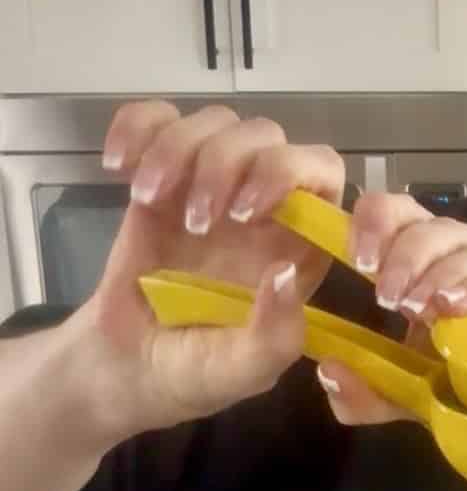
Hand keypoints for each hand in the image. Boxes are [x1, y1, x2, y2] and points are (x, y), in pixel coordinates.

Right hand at [82, 99, 346, 438]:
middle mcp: (262, 207)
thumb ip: (274, 335)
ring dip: (180, 151)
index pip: (323, 177)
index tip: (253, 211)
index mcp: (298, 246)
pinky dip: (136, 129)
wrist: (127, 367)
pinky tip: (120, 168)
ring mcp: (211, 184)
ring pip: (215, 123)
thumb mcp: (243, 372)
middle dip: (232, 164)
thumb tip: (284, 274)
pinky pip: (156, 119)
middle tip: (199, 220)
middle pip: (268, 138)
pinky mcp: (161, 173)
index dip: (297, 174)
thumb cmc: (195, 371)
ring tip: (150, 200)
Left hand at [317, 193, 466, 426]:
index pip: (403, 211)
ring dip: (444, 274)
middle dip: (407, 258)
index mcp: (434, 255)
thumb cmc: (466, 388)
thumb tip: (330, 371)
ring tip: (424, 309)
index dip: (379, 222)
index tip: (359, 260)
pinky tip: (460, 305)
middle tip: (390, 299)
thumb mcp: (404, 394)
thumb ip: (365, 391)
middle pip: (437, 227)